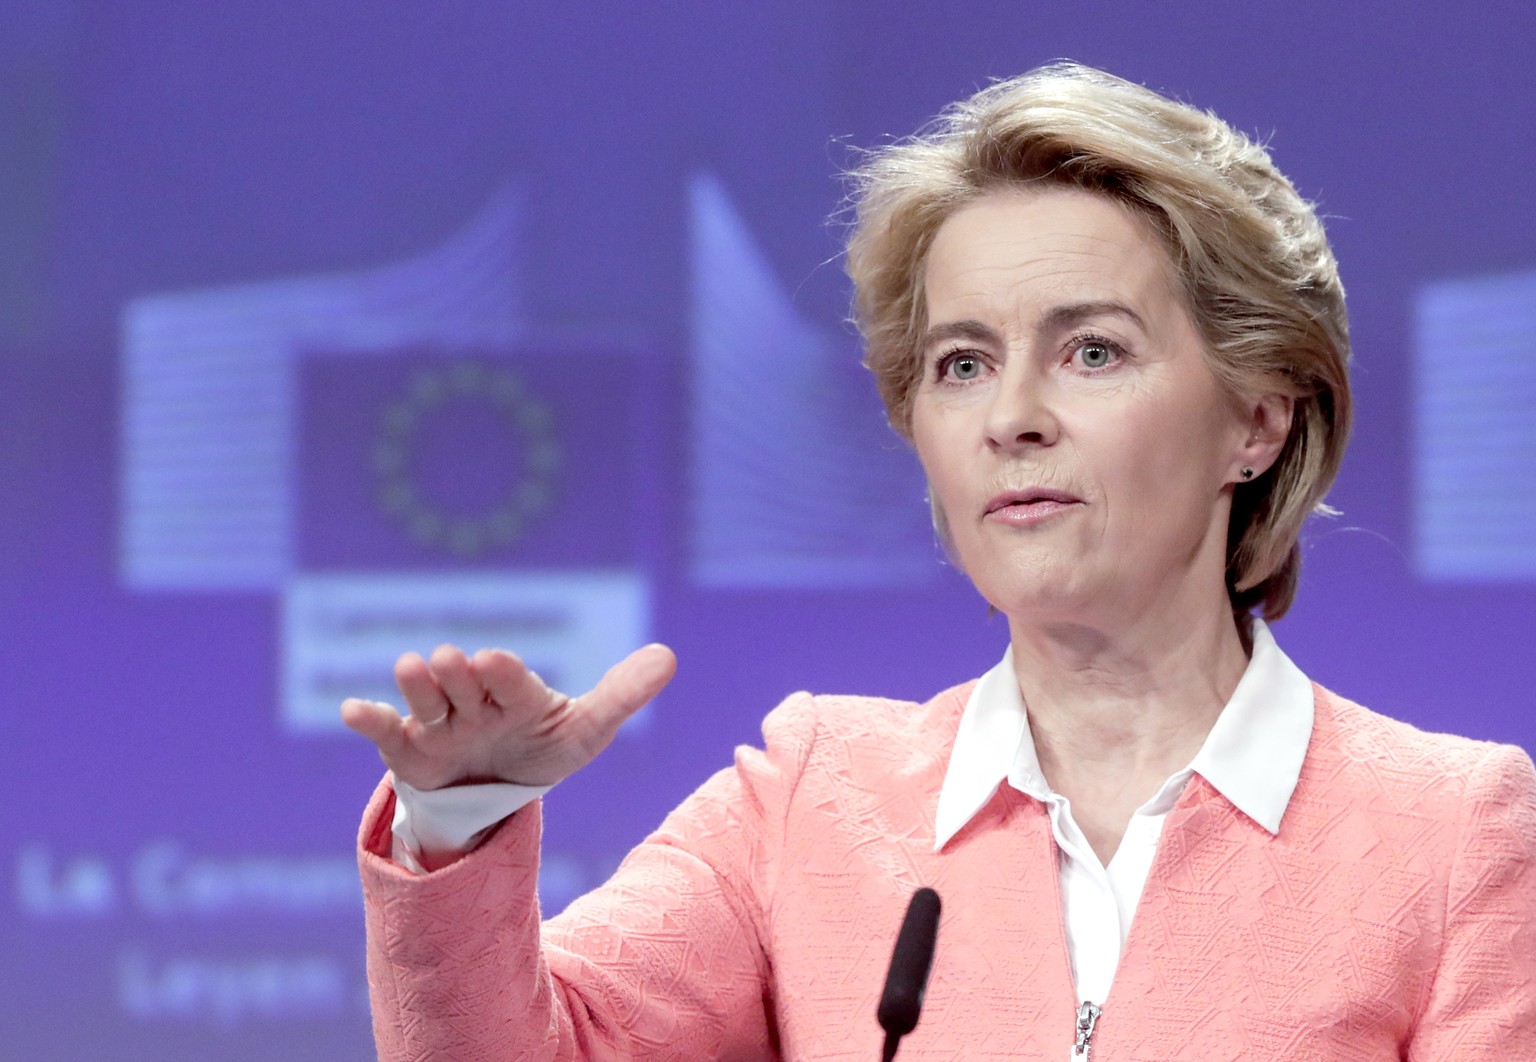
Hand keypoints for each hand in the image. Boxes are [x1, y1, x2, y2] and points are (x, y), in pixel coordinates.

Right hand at [340, 642, 676, 790]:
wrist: (498, 785)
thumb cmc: (542, 745)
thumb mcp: (585, 730)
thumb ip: (621, 694)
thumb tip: (669, 656)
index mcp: (517, 694)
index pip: (510, 680)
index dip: (502, 673)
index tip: (492, 661)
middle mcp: (474, 702)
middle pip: (461, 683)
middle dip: (456, 675)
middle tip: (452, 662)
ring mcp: (439, 725)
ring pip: (424, 700)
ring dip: (417, 685)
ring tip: (412, 668)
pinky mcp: (410, 752)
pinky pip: (386, 733)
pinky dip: (369, 719)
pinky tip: (353, 710)